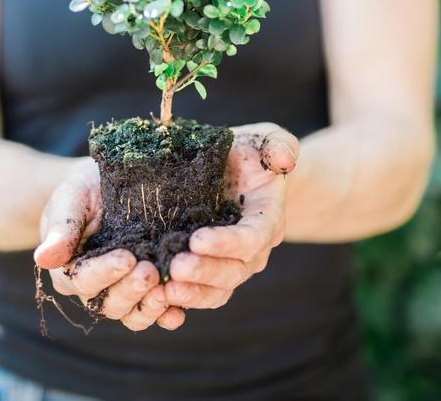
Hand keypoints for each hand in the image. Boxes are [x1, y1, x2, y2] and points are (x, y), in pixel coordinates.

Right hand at [33, 157, 185, 330]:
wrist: (108, 186)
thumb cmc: (85, 190)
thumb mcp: (71, 197)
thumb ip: (61, 227)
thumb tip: (42, 259)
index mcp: (70, 268)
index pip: (83, 279)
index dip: (104, 273)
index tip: (126, 258)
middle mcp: (96, 287)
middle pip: (109, 303)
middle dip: (130, 290)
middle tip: (150, 271)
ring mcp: (123, 290)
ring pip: (132, 313)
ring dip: (149, 307)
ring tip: (167, 291)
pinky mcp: (148, 290)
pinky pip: (155, 311)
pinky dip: (166, 315)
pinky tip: (178, 312)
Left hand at [165, 122, 298, 309]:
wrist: (236, 173)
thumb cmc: (250, 154)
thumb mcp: (266, 140)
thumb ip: (279, 144)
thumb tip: (284, 159)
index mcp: (267, 220)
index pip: (252, 238)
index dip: (227, 243)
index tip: (197, 240)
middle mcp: (252, 250)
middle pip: (233, 271)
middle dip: (204, 272)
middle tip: (174, 268)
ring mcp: (230, 264)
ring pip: (217, 291)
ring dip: (191, 293)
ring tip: (163, 289)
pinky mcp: (207, 271)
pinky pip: (199, 294)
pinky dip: (180, 301)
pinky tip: (156, 298)